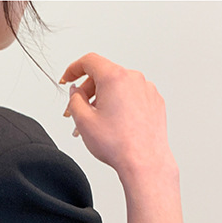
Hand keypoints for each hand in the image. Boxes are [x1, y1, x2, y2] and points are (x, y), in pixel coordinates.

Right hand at [59, 53, 175, 179]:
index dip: (73, 69)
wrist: (144, 161)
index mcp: (115, 78)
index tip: (67, 79)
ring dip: (101, 100)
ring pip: (117, 87)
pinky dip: (118, 105)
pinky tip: (111, 124)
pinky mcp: (154, 102)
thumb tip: (75, 92)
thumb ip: (74, 100)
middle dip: (86, 91)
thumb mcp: (83, 121)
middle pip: (103, 75)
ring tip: (93, 123)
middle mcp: (133, 79)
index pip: (89, 61)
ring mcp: (146, 89)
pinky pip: (130, 96)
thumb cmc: (118, 144)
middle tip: (75, 110)